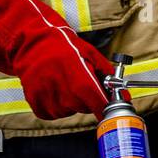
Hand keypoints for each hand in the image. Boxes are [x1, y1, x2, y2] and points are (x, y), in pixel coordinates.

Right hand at [0, 0, 113, 119]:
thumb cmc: (64, 47)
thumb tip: (124, 94)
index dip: (105, 107)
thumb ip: (107, 75)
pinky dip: (55, 105)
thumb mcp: (91, 55)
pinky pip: (52, 114)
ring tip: (64, 82)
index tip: (108, 107)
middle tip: (79, 81)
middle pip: (84, 108)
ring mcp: (49, 100)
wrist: (32, 44)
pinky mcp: (36, 104)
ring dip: (70, 102)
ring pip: (68, 111)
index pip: (98, 104)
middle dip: (86, 98)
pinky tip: (53, 89)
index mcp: (80, 80)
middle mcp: (64, 93)